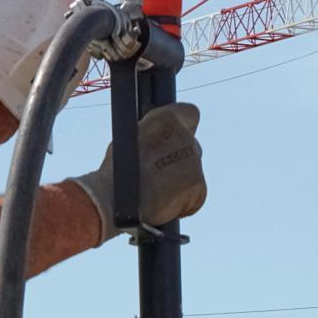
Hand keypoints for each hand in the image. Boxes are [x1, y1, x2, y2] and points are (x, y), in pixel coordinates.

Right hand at [68, 98, 205, 242]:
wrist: (118, 200)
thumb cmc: (118, 170)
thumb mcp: (131, 138)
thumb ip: (154, 134)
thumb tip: (160, 137)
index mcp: (167, 119)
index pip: (190, 113)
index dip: (183, 126)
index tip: (175, 138)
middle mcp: (186, 138)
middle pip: (192, 147)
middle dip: (179, 159)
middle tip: (160, 172)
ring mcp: (195, 164)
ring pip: (193, 173)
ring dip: (180, 182)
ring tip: (156, 192)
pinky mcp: (199, 189)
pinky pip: (195, 196)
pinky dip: (184, 202)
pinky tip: (164, 204)